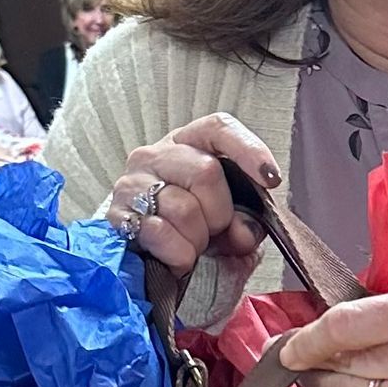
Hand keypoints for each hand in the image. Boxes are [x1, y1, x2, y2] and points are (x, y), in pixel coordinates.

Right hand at [107, 114, 281, 274]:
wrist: (149, 257)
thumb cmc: (194, 230)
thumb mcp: (231, 224)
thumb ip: (247, 223)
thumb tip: (243, 231)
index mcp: (189, 145)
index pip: (218, 128)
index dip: (248, 150)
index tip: (270, 179)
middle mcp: (156, 155)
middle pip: (205, 171)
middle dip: (220, 212)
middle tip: (214, 231)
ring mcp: (131, 182)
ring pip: (182, 207)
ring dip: (197, 239)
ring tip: (192, 246)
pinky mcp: (117, 214)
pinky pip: (158, 232)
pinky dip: (177, 254)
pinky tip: (177, 258)